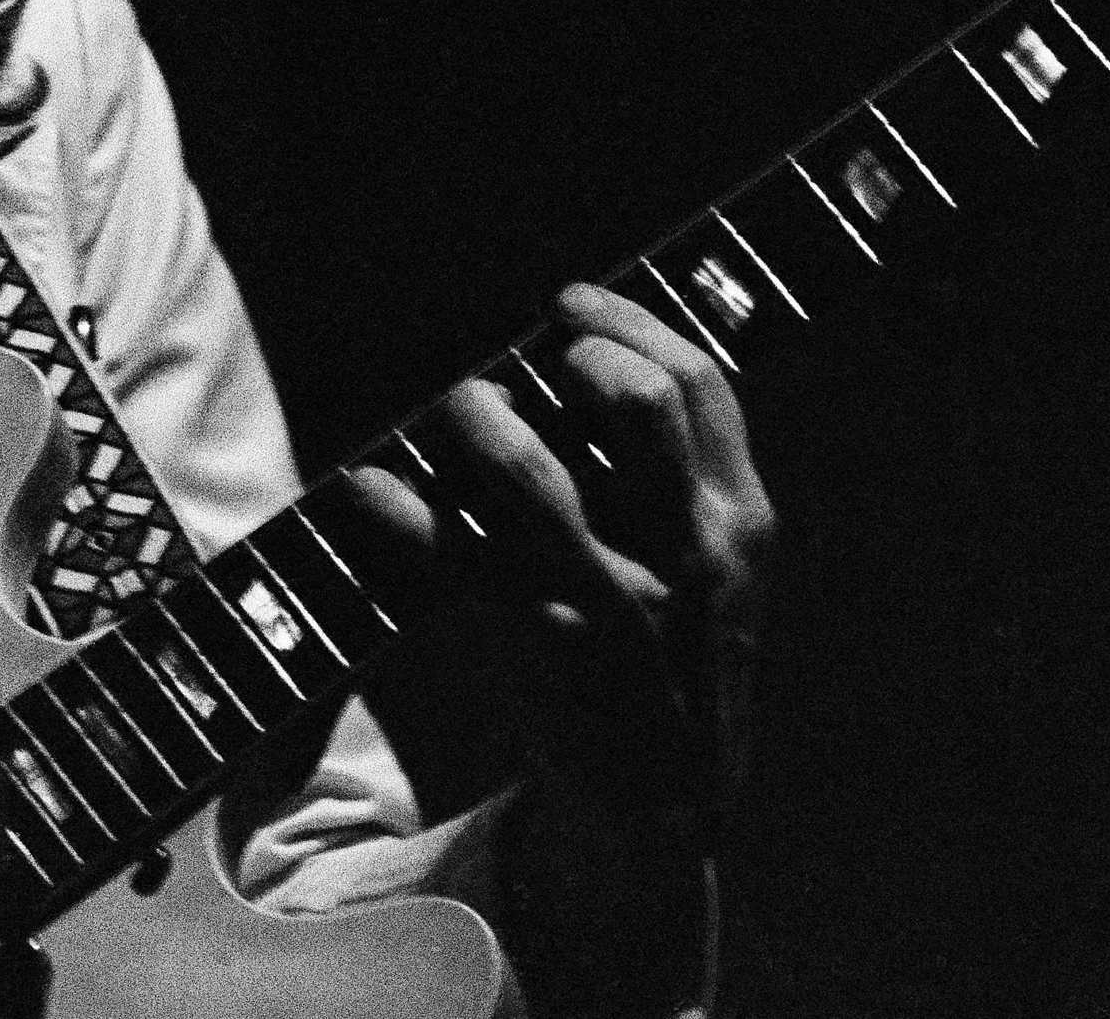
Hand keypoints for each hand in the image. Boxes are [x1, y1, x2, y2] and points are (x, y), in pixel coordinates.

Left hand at [341, 283, 771, 1007]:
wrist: (665, 807)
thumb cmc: (680, 663)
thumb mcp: (723, 570)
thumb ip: (690, 476)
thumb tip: (600, 357)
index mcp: (740, 525)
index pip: (698, 383)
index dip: (626, 321)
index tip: (571, 302)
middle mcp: (686, 556)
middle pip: (633, 404)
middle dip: (569, 355)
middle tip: (527, 360)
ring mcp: (610, 601)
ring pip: (531, 471)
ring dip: (477, 416)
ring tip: (460, 410)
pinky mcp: (537, 646)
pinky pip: (450, 556)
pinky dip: (397, 512)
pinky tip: (369, 487)